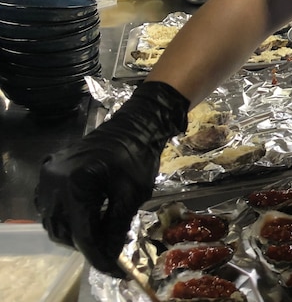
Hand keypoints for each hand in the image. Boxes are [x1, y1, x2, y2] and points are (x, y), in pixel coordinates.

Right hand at [35, 81, 188, 276]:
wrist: (135, 124)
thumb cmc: (139, 155)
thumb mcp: (132, 195)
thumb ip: (116, 227)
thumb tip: (108, 256)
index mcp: (76, 185)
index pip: (83, 233)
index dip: (98, 256)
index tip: (115, 271)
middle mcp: (54, 181)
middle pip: (63, 229)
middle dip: (86, 244)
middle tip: (109, 252)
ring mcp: (48, 174)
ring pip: (53, 219)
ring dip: (74, 232)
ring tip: (100, 236)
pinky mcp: (50, 170)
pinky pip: (50, 203)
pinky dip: (65, 215)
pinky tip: (86, 217)